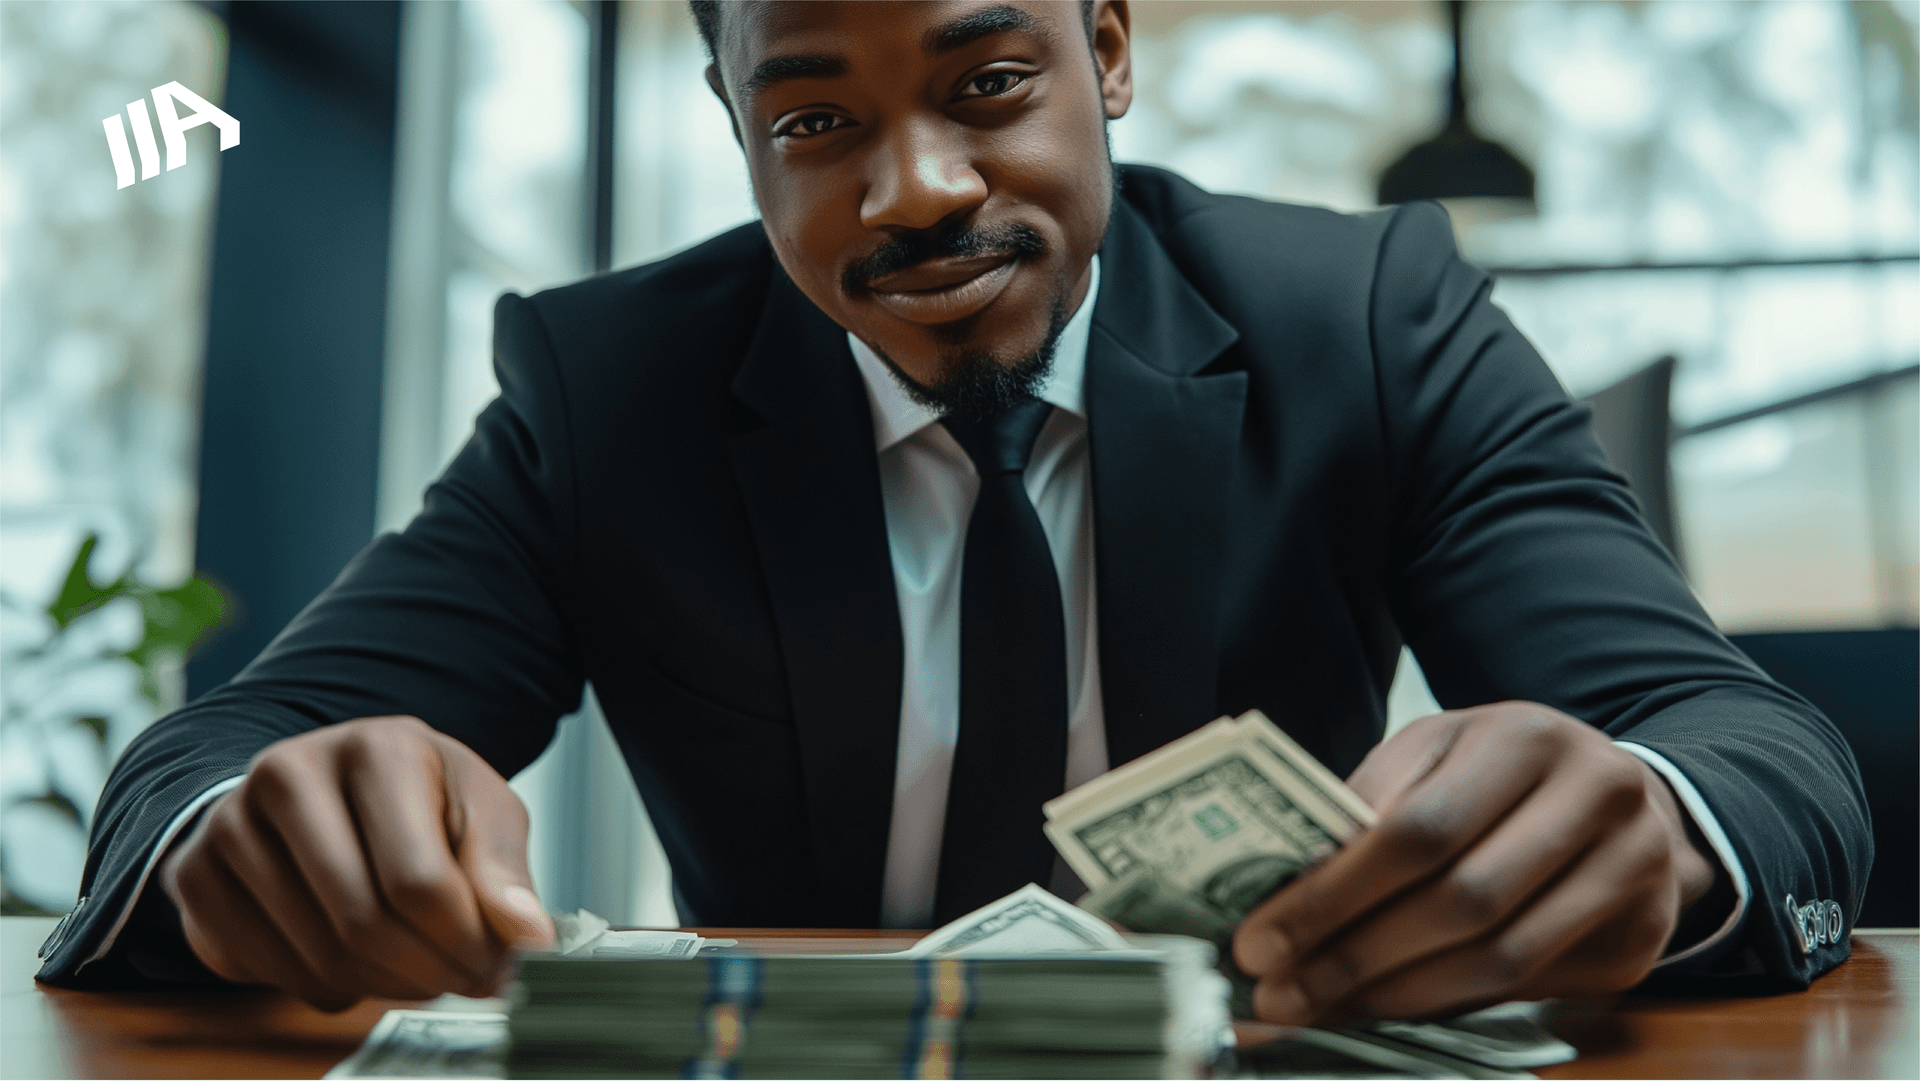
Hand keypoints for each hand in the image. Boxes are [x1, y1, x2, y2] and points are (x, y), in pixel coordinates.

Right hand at [158, 716, 554, 1010]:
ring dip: (380, 985)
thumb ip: (504, 872)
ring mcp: (229, 824)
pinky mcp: (193, 874)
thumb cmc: (420, 799)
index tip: (495, 967)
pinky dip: (322, 986)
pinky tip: (352, 958)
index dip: (466, 944)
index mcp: (374, 747)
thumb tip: (530, 938)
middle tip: (459, 979)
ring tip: (412, 963)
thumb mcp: (481, 811)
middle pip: (363, 923)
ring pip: (316, 957)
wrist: (332, 787)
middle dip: (427, 973)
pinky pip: (264, 971)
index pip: (419, 881)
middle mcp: (289, 773)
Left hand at [1232, 702, 1715, 1023]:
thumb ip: (1367, 803)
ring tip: (1320, 1006)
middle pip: (1461, 900)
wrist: (1622, 791)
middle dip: (1354, 956)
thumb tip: (1283, 886)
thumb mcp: (1433, 753)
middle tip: (1279, 991)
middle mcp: (1597, 798)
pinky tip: (1387, 1004)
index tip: (1260, 938)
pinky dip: (1450, 1005)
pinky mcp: (1641, 940)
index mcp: (1527, 738)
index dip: (1334, 894)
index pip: (1419, 829)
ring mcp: (1633, 872)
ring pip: (1500, 958)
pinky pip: (1531, 989)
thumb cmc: (1497, 772)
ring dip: (1396, 994)